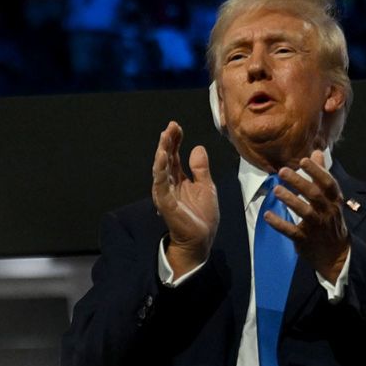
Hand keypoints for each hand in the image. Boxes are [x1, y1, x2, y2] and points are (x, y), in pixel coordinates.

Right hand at [151, 121, 217, 274]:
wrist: (201, 239)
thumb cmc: (202, 216)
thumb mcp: (206, 186)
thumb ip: (201, 168)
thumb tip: (198, 147)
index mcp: (179, 179)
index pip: (174, 155)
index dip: (175, 141)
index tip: (177, 126)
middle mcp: (170, 184)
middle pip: (166, 158)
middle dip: (167, 142)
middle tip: (170, 126)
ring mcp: (166, 193)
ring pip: (160, 168)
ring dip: (162, 151)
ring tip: (165, 137)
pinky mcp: (165, 202)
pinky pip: (160, 183)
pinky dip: (160, 169)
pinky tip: (162, 156)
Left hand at [266, 150, 350, 283]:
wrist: (336, 254)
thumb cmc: (330, 220)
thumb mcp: (331, 198)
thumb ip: (321, 175)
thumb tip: (316, 152)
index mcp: (334, 200)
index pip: (328, 183)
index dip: (316, 171)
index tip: (303, 160)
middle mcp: (327, 212)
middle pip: (314, 195)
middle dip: (299, 182)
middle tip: (282, 171)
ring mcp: (317, 227)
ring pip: (305, 212)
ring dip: (290, 200)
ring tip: (276, 189)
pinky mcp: (305, 240)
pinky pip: (292, 231)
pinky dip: (280, 223)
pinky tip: (268, 215)